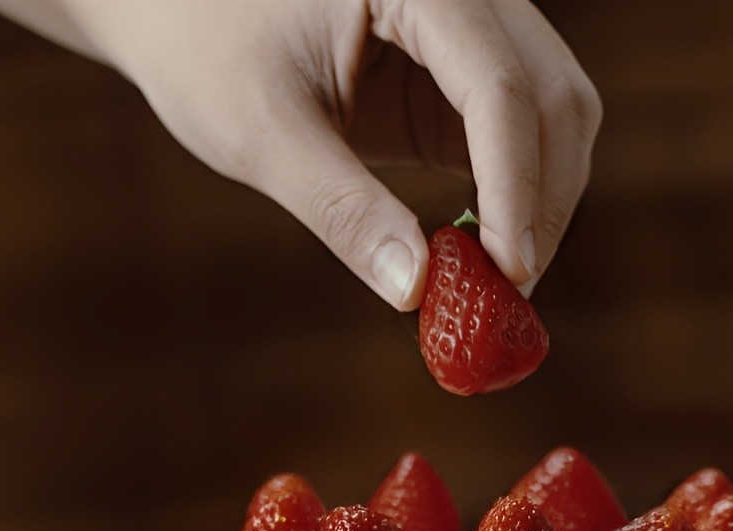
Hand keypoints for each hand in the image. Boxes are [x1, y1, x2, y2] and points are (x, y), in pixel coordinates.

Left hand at [0, 0, 601, 306]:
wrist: (175, 5)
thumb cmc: (201, 43)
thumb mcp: (261, 130)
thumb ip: (341, 209)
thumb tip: (415, 292)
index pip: (500, 85)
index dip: (516, 188)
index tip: (508, 277)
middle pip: (554, 98)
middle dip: (543, 204)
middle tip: (506, 299)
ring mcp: (472, 24)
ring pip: (557, 116)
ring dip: (541, 206)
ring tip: (491, 286)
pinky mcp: (462, 70)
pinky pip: (521, 135)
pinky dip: (515, 200)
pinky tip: (481, 256)